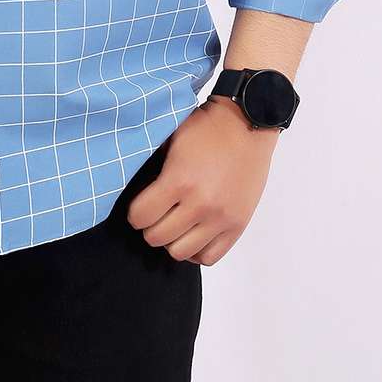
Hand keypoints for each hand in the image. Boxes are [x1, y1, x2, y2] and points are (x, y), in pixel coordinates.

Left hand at [124, 96, 280, 265]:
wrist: (247, 124)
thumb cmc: (206, 128)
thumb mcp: (171, 139)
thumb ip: (154, 168)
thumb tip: (136, 190)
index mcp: (179, 180)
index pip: (141, 216)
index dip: (135, 213)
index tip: (139, 207)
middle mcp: (200, 204)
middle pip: (157, 238)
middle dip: (150, 226)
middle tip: (155, 214)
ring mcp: (221, 218)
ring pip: (181, 253)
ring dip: (172, 240)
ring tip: (174, 224)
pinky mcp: (237, 225)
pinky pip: (209, 257)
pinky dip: (196, 251)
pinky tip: (193, 233)